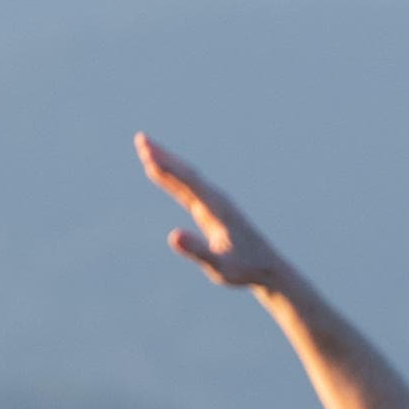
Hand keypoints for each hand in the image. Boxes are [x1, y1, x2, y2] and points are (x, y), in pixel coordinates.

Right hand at [137, 136, 293, 291]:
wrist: (268, 268)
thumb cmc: (244, 269)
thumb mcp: (220, 267)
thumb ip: (198, 251)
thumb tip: (173, 236)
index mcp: (217, 209)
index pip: (188, 183)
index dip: (167, 168)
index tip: (148, 155)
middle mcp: (216, 200)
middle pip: (186, 172)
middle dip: (163, 156)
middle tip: (140, 139)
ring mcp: (215, 203)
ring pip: (187, 176)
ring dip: (167, 161)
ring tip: (145, 147)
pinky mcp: (212, 209)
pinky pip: (189, 187)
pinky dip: (173, 176)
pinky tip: (163, 171)